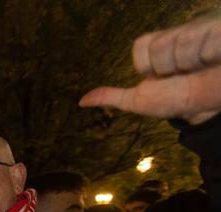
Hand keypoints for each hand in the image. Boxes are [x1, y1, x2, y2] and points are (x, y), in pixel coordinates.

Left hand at [80, 13, 220, 124]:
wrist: (214, 106)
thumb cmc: (181, 98)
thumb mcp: (142, 100)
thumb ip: (113, 97)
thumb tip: (82, 101)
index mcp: (158, 43)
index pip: (141, 47)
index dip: (149, 68)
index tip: (164, 76)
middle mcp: (179, 31)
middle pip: (160, 46)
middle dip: (171, 67)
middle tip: (186, 73)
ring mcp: (202, 28)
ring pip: (183, 44)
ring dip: (192, 64)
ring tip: (203, 67)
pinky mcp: (219, 31)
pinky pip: (208, 41)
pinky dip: (212, 56)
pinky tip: (217, 59)